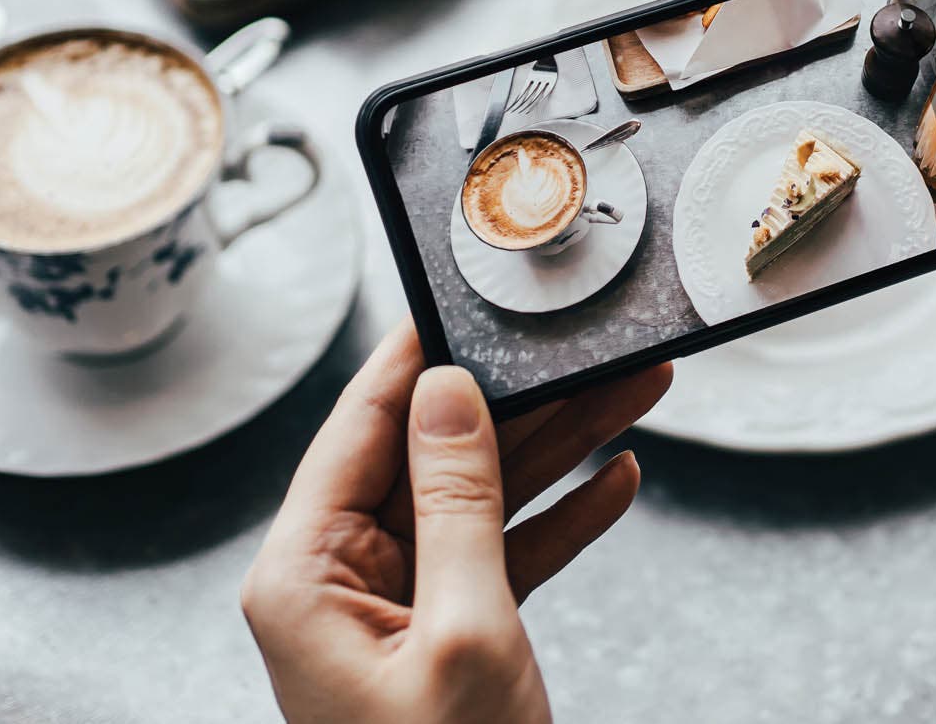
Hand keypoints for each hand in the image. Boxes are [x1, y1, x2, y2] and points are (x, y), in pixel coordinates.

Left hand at [242, 324, 672, 723]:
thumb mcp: (465, 630)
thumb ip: (459, 500)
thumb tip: (447, 389)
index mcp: (302, 576)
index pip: (359, 430)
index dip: (418, 356)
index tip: (467, 292)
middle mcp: (335, 585)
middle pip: (430, 457)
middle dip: (520, 404)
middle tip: (589, 348)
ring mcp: (390, 614)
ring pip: (477, 502)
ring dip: (558, 452)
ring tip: (632, 393)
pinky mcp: (440, 642)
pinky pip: (500, 558)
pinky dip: (559, 522)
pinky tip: (618, 480)